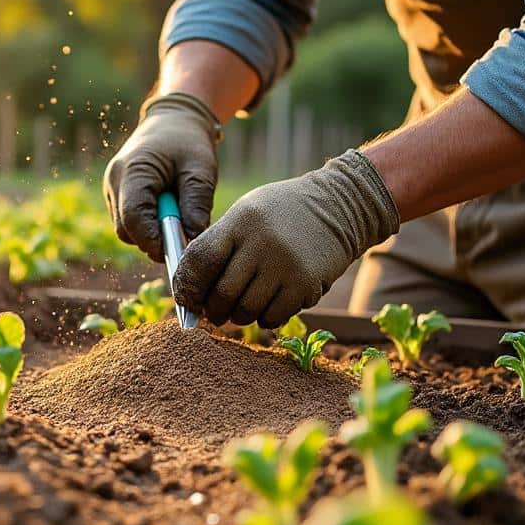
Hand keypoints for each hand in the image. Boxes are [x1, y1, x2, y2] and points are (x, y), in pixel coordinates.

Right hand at [103, 93, 221, 260]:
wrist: (174, 120)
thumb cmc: (189, 142)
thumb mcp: (201, 170)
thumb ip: (196, 205)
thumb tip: (192, 241)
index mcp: (133, 171)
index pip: (134, 217)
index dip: (153, 240)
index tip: (179, 251)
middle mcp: (115, 181)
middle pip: (126, 229)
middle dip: (154, 240)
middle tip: (184, 237)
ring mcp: (112, 189)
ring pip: (126, 229)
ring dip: (152, 232)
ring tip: (178, 216)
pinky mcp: (118, 195)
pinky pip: (129, 221)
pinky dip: (148, 224)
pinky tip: (168, 211)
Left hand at [173, 149, 399, 327]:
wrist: (338, 206)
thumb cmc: (281, 213)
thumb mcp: (246, 213)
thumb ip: (218, 244)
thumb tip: (187, 289)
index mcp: (240, 221)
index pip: (200, 260)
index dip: (187, 285)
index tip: (186, 298)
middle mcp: (262, 243)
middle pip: (222, 293)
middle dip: (212, 310)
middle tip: (213, 312)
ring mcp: (286, 266)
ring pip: (246, 311)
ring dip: (238, 316)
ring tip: (240, 307)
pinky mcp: (306, 285)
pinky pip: (272, 317)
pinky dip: (263, 318)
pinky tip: (267, 304)